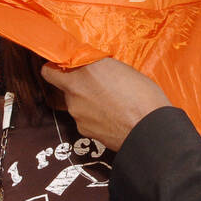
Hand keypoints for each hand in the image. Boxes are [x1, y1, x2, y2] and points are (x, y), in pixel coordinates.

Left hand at [40, 58, 169, 151]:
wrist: (150, 131)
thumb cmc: (144, 97)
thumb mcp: (122, 70)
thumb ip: (99, 68)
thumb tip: (92, 69)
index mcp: (84, 70)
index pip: (49, 69)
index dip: (57, 69)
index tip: (65, 68)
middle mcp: (74, 91)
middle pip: (64, 87)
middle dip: (77, 85)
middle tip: (97, 86)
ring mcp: (76, 113)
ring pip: (75, 104)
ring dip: (87, 102)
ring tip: (110, 103)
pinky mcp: (83, 130)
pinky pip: (83, 119)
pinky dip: (93, 118)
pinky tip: (110, 117)